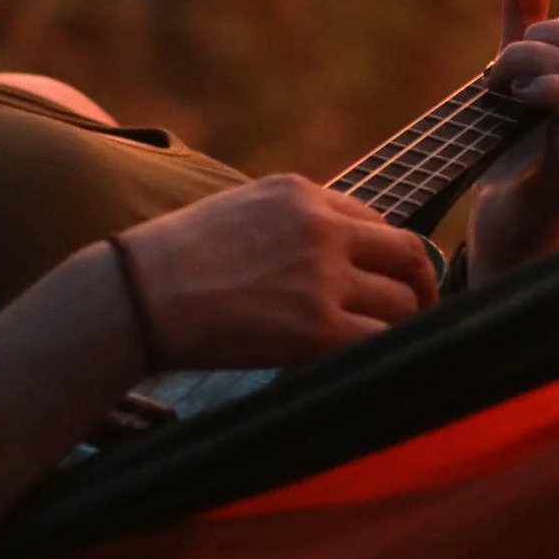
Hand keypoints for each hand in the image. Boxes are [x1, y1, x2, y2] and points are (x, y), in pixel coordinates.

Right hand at [113, 174, 438, 370]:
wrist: (138, 294)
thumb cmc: (172, 262)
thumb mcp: (237, 212)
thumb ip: (289, 224)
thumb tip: (331, 259)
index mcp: (300, 192)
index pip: (375, 219)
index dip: (388, 255)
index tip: (390, 280)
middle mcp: (321, 226)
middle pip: (408, 253)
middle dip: (420, 286)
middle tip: (418, 313)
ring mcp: (323, 276)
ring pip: (404, 303)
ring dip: (402, 326)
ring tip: (387, 347)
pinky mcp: (318, 327)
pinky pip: (381, 342)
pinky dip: (384, 355)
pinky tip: (369, 365)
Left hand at [468, 0, 558, 279]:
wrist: (502, 226)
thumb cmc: (516, 149)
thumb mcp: (521, 69)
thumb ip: (525, 12)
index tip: (535, 39)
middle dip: (545, 30)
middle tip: (504, 61)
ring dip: (529, 57)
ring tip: (498, 81)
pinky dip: (544, 88)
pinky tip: (516, 98)